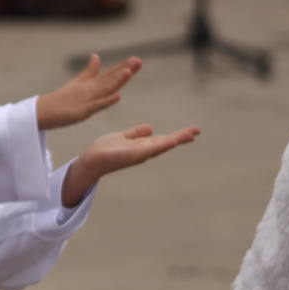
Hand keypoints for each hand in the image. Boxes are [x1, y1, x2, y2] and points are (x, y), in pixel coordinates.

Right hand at [36, 55, 140, 130]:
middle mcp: (90, 89)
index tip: (136, 59)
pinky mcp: (83, 110)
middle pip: (111, 78)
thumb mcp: (77, 83)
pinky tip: (118, 96)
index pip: (110, 74)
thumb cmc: (61, 98)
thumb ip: (89, 71)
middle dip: (125, 70)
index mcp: (91, 84)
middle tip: (138, 60)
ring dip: (117, 80)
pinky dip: (107, 101)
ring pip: (105, 89)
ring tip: (129, 72)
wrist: (44, 111)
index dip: (123, 67)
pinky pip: (97, 105)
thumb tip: (96, 56)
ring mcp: (87, 99)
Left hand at [61, 123, 199, 206]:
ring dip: (174, 140)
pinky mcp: (131, 155)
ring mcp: (138, 154)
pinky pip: (148, 149)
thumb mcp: (122, 137)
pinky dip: (160, 145)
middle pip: (166, 143)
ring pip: (160, 146)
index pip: (163, 139)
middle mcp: (143, 151)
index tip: (193, 131)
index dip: (178, 135)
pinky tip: (170, 141)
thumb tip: (150, 128)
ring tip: (189, 135)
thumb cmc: (104, 151)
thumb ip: (135, 134)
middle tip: (197, 131)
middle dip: (182, 137)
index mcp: (142, 146)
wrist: (90, 161)